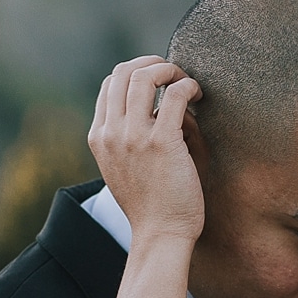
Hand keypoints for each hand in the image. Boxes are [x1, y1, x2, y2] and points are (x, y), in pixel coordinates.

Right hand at [86, 56, 205, 243]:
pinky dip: (188, 86)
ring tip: (187, 82)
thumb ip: (135, 133)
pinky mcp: (161, 142)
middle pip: (123, 72)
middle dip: (152, 63)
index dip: (135, 72)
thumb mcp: (128, 166)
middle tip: (174, 73)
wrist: (160, 234)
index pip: (109, 84)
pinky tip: (198, 95)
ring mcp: (133, 136)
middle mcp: (111, 133)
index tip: (158, 81)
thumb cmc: (152, 203)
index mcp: (99, 137)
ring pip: (144, 76)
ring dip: (170, 70)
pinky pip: (175, 95)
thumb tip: (167, 103)